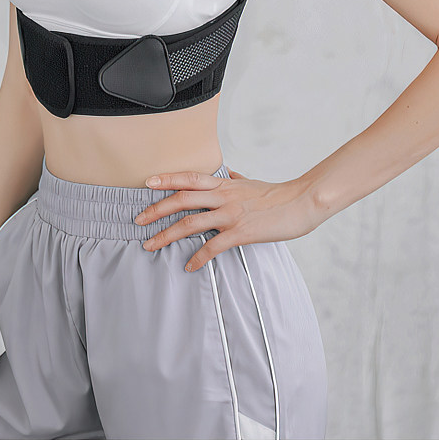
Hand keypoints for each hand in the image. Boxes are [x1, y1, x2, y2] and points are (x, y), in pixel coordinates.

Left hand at [134, 166, 321, 273]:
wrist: (301, 202)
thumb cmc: (277, 194)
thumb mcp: (251, 182)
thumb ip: (235, 179)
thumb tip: (228, 172)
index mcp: (224, 184)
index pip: (189, 177)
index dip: (166, 178)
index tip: (147, 182)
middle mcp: (223, 196)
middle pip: (181, 199)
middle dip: (156, 210)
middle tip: (137, 220)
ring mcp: (231, 214)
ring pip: (190, 223)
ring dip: (167, 235)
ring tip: (150, 245)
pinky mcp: (241, 232)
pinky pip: (213, 246)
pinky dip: (198, 257)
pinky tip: (189, 266)